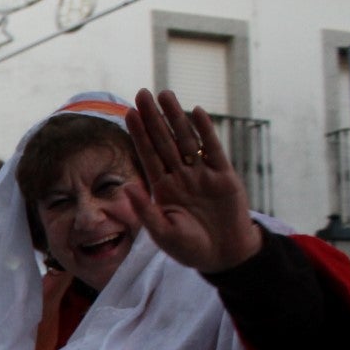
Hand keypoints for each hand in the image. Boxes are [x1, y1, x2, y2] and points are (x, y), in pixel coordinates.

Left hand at [125, 88, 261, 274]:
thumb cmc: (189, 247)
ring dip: (176, 117)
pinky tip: (195, 112)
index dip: (138, 134)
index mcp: (162, 189)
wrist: (223, 255)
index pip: (147, 155)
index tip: (128, 113)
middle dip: (153, 118)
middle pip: (164, 141)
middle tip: (143, 93)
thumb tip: (126, 188)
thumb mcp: (161, 233)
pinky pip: (212, 149)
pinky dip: (205, 130)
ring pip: (186, 139)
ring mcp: (202, 174)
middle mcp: (180, 176)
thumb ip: (144, 211)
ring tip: (165, 95)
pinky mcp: (224, 176)